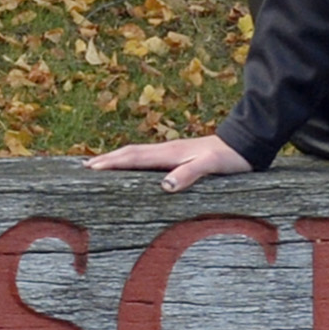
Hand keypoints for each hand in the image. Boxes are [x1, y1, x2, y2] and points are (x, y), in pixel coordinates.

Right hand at [87, 135, 256, 192]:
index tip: (89, 169)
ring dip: (116, 159)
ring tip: (98, 165)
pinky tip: (131, 167)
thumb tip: (163, 186)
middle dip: (106, 159)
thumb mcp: (211, 167)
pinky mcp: (177, 155)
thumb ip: (189, 175)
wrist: (246, 144)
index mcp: (169, 153)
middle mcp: (166, 150)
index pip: (133, 158)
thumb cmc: (229, 158)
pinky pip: (146, 158)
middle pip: (129, 153)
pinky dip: (131, 161)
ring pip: (136, 154)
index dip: (111, 163)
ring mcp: (171, 152)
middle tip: (83, 167)